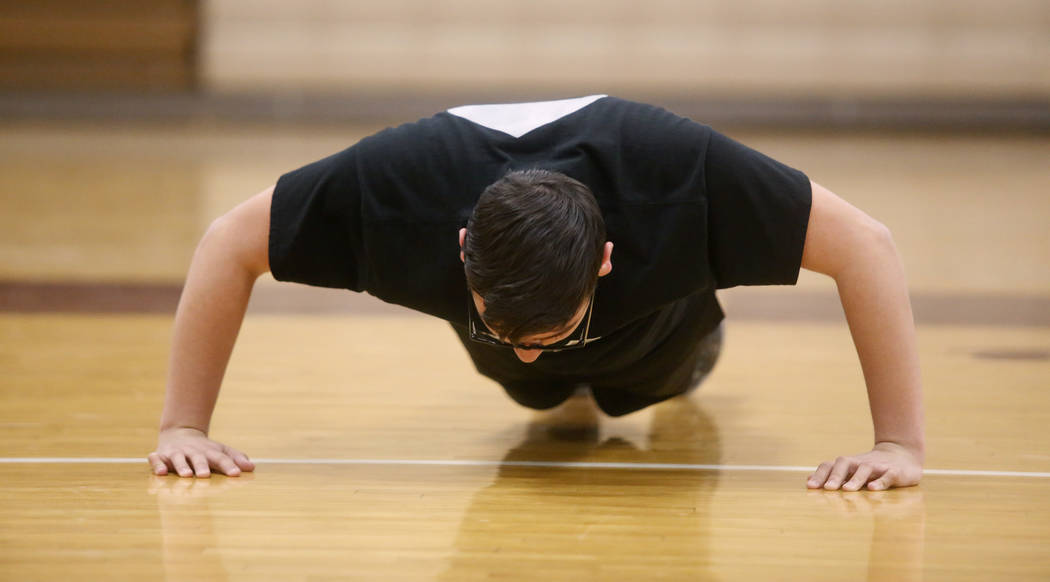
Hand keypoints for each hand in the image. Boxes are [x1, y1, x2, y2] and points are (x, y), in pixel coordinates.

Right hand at [148, 427, 254, 477]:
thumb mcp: (221, 451)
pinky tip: (161, 473)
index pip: (221, 458)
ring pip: (179, 459)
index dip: (229, 465)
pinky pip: (157, 460)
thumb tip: (252, 467)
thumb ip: (235, 459)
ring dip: (182, 466)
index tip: (236, 474)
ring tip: (186, 475)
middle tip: (205, 476)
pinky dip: (158, 465)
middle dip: (202, 466)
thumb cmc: (205, 449)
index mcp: (209, 451)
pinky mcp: (161, 456)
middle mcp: (193, 452)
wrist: (181, 432)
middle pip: (199, 458)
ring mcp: (177, 453)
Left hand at [807, 442, 921, 490]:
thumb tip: (808, 480)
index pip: (830, 465)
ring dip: (856, 479)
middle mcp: (860, 463)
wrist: (902, 454)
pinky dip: (880, 482)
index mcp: (848, 464)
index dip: (820, 475)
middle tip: (828, 489)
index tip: (811, 487)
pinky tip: (873, 489)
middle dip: (835, 476)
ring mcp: (878, 466)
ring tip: (848, 490)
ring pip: (865, 469)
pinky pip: (887, 475)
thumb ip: (832, 476)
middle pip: (844, 464)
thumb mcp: (851, 471)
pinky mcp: (895, 472)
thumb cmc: (870, 467)